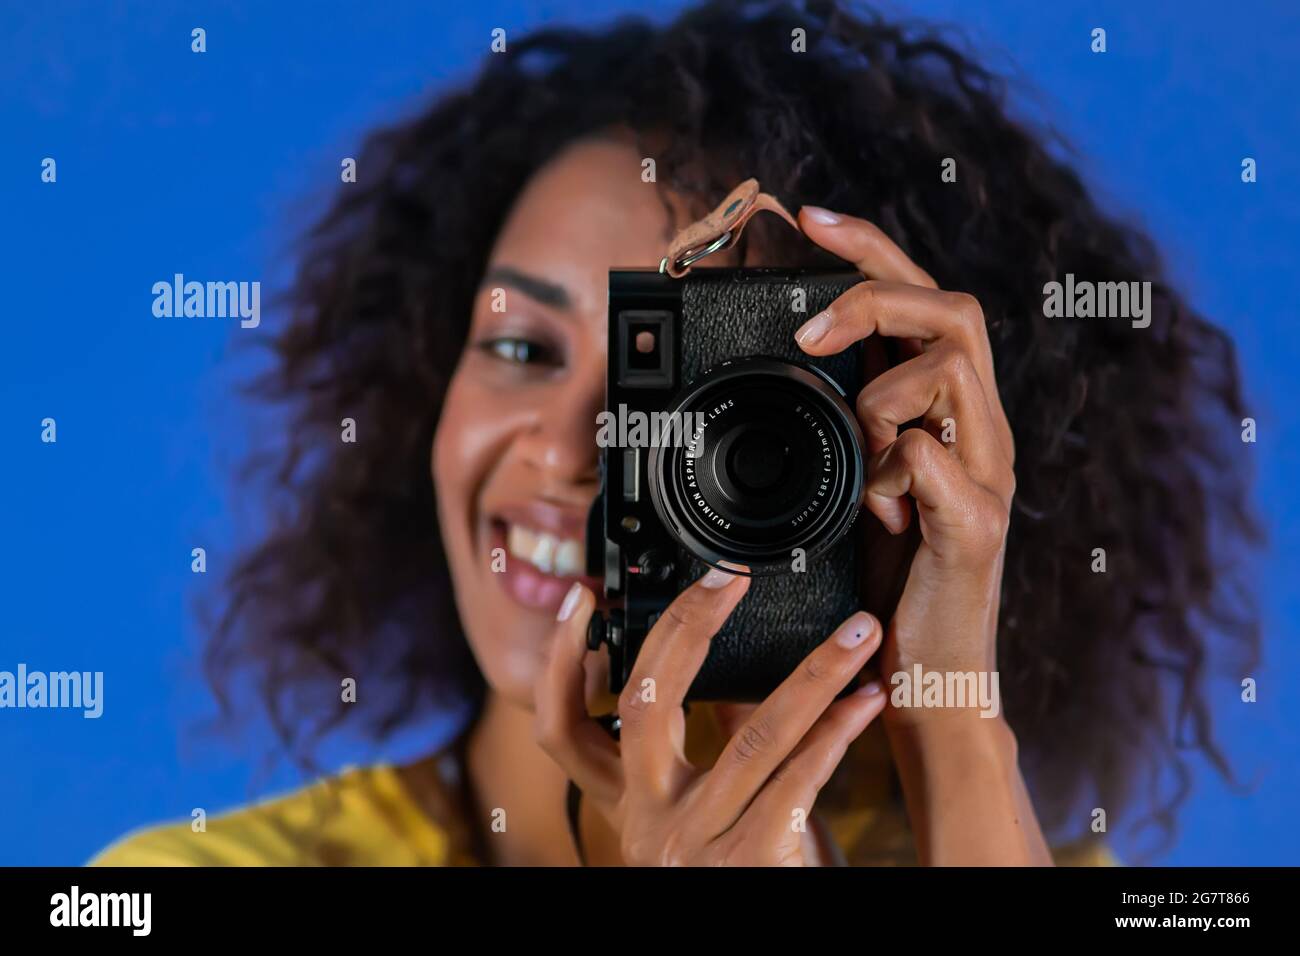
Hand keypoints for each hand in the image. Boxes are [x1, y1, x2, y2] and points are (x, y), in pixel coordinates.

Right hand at [536, 571, 886, 865]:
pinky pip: (799, 780)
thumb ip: (711, 744)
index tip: (584, 597)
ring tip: (858, 633)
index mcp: (626, 806)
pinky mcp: (751, 863)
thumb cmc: (748, 874)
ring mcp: (695, 846)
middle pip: (646, 705)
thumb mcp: (710, 813)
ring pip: (754, 736)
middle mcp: (647, 824)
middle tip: (728, 577)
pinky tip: (868, 700)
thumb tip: (725, 665)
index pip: (563, 728)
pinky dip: (839, 733)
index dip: (561, 661)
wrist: (766, 943)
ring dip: (816, 675)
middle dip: (686, 627)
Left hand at [794, 207, 1016, 717]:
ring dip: (883, 393)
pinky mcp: (974, 529)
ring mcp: (984, 474)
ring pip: (954, 368)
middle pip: (954, 310)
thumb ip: (846, 418)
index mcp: (942, 408)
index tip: (805, 216)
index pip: (920, 297)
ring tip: (855, 449)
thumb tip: (797, 353)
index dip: (869, 247)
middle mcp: (975, 428)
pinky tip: (877, 501)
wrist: (923, 673)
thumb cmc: (884, 576)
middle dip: (875, 297)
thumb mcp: (854, 478)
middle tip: (807, 332)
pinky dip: (899, 465)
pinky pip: (945, 463)